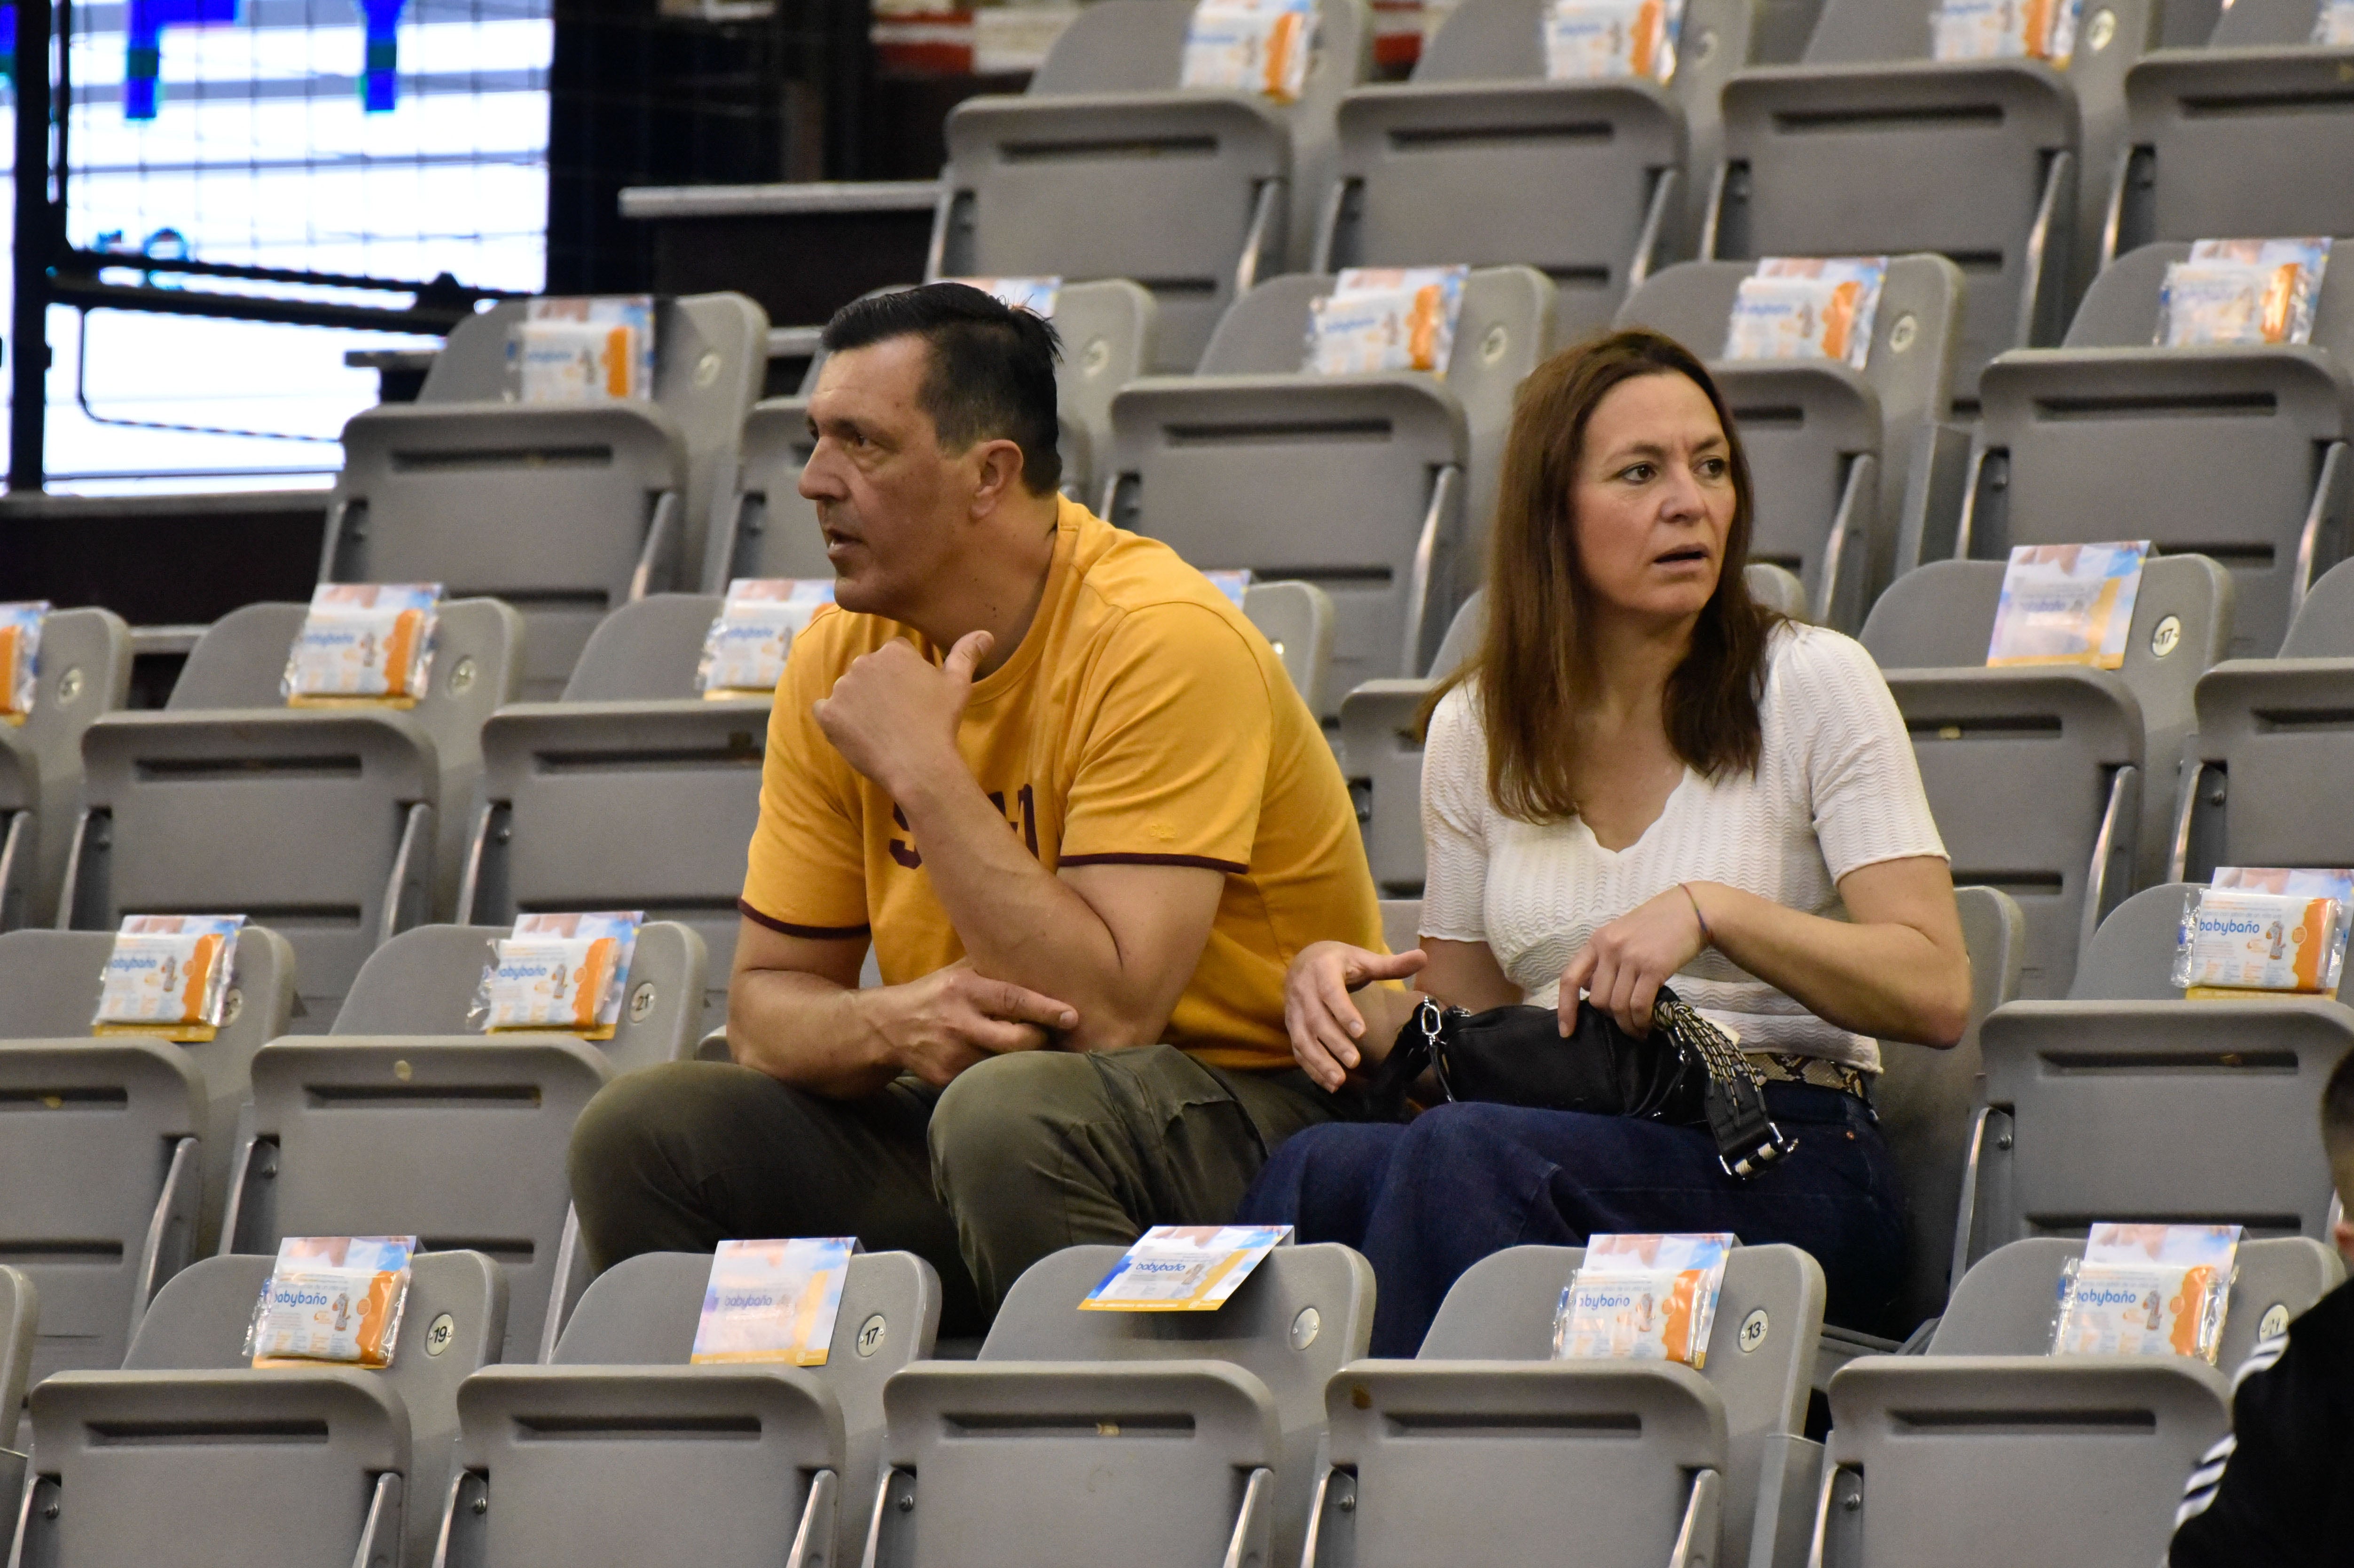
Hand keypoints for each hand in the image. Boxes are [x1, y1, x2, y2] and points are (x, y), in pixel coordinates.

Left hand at [813, 631, 991, 798]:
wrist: (918, 764)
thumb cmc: (941, 723)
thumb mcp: (959, 685)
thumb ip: (967, 653)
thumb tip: (986, 633)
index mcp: (894, 651)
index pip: (894, 657)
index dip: (905, 679)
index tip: (914, 699)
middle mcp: (863, 662)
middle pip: (868, 672)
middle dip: (879, 689)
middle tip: (899, 717)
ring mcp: (842, 688)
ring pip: (848, 692)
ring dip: (858, 706)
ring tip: (880, 729)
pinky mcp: (827, 714)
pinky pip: (825, 712)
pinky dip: (836, 722)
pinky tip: (857, 735)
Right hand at [867, 959, 1077, 1087]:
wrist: (887, 1027)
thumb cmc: (935, 994)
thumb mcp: (958, 973)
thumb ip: (992, 970)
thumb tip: (1040, 957)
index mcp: (964, 990)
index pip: (1012, 999)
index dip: (1045, 1009)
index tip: (1072, 1016)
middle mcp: (958, 1022)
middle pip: (1014, 1041)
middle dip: (1040, 1041)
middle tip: (1052, 1037)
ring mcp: (951, 1054)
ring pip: (1003, 1064)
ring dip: (1023, 1060)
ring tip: (1036, 1051)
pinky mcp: (944, 1078)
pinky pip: (985, 1078)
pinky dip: (1000, 1074)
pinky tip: (1008, 1068)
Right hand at [1286, 941, 1426, 1091]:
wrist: (1303, 962)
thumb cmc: (1339, 962)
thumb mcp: (1362, 959)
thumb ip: (1390, 964)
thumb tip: (1423, 958)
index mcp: (1323, 971)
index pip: (1331, 993)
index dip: (1344, 1012)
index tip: (1361, 1032)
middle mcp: (1304, 992)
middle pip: (1316, 1020)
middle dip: (1334, 1043)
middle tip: (1355, 1062)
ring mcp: (1294, 1012)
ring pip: (1303, 1039)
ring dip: (1320, 1061)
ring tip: (1339, 1081)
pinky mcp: (1291, 1027)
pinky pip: (1298, 1050)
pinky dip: (1312, 1068)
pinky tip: (1329, 1084)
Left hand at [1558, 883, 1708, 1037]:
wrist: (1690, 910)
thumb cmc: (1656, 925)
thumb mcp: (1620, 936)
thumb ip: (1603, 961)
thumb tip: (1590, 989)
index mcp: (1596, 941)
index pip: (1570, 978)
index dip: (1565, 1009)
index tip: (1566, 1032)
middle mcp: (1609, 949)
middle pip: (1597, 1000)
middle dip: (1610, 1018)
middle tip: (1626, 1022)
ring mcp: (1630, 957)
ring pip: (1617, 1006)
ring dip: (1628, 1025)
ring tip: (1640, 1030)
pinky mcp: (1653, 967)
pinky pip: (1639, 1005)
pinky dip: (1642, 1021)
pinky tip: (1649, 1024)